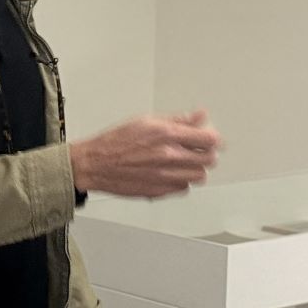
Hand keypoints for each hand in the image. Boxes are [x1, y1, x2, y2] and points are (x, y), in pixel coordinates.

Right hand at [70, 109, 222, 198]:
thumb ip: (178, 120)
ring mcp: (165, 176)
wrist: (94, 164)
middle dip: (207, 154)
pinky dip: (181, 182)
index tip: (210, 138)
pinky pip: (183, 188)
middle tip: (198, 150)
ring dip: (195, 169)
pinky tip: (170, 173)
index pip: (210, 139)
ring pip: (199, 176)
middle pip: (209, 160)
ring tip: (184, 163)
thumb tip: (199, 116)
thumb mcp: (147, 121)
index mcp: (167, 135)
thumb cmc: (115, 142)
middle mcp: (168, 156)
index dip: (213, 138)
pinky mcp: (159, 191)